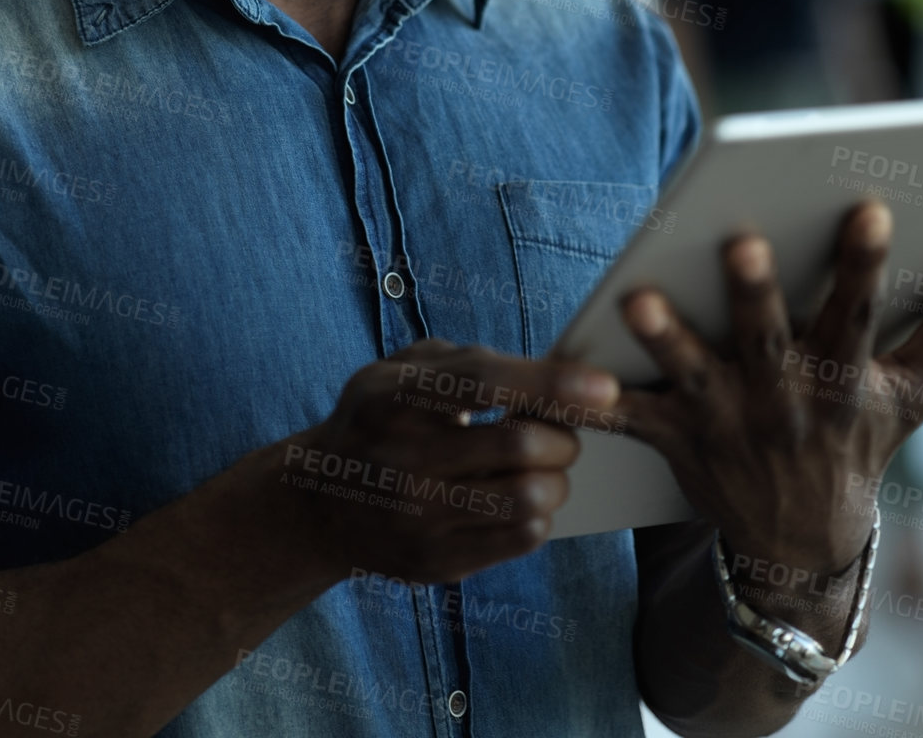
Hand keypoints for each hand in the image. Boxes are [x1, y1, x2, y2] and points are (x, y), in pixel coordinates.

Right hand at [278, 338, 619, 584]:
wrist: (319, 503)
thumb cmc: (375, 420)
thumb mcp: (396, 371)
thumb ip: (462, 361)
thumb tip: (545, 371)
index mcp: (392, 397)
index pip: (482, 383)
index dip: (549, 382)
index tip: (603, 386)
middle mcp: (403, 459)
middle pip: (520, 445)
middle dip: (564, 435)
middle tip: (563, 431)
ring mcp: (419, 517)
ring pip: (530, 497)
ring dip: (557, 478)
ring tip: (546, 466)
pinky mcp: (438, 561)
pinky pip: (522, 538)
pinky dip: (540, 512)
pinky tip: (522, 496)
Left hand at [610, 200, 922, 577]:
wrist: (802, 543)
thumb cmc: (855, 442)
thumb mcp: (910, 399)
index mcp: (841, 380)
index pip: (856, 315)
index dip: (866, 265)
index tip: (870, 210)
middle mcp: (784, 400)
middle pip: (768, 339)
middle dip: (756, 292)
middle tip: (742, 241)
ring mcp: (727, 421)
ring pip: (693, 373)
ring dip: (665, 338)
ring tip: (638, 298)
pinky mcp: (677, 439)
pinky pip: (631, 419)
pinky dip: (596, 401)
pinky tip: (565, 373)